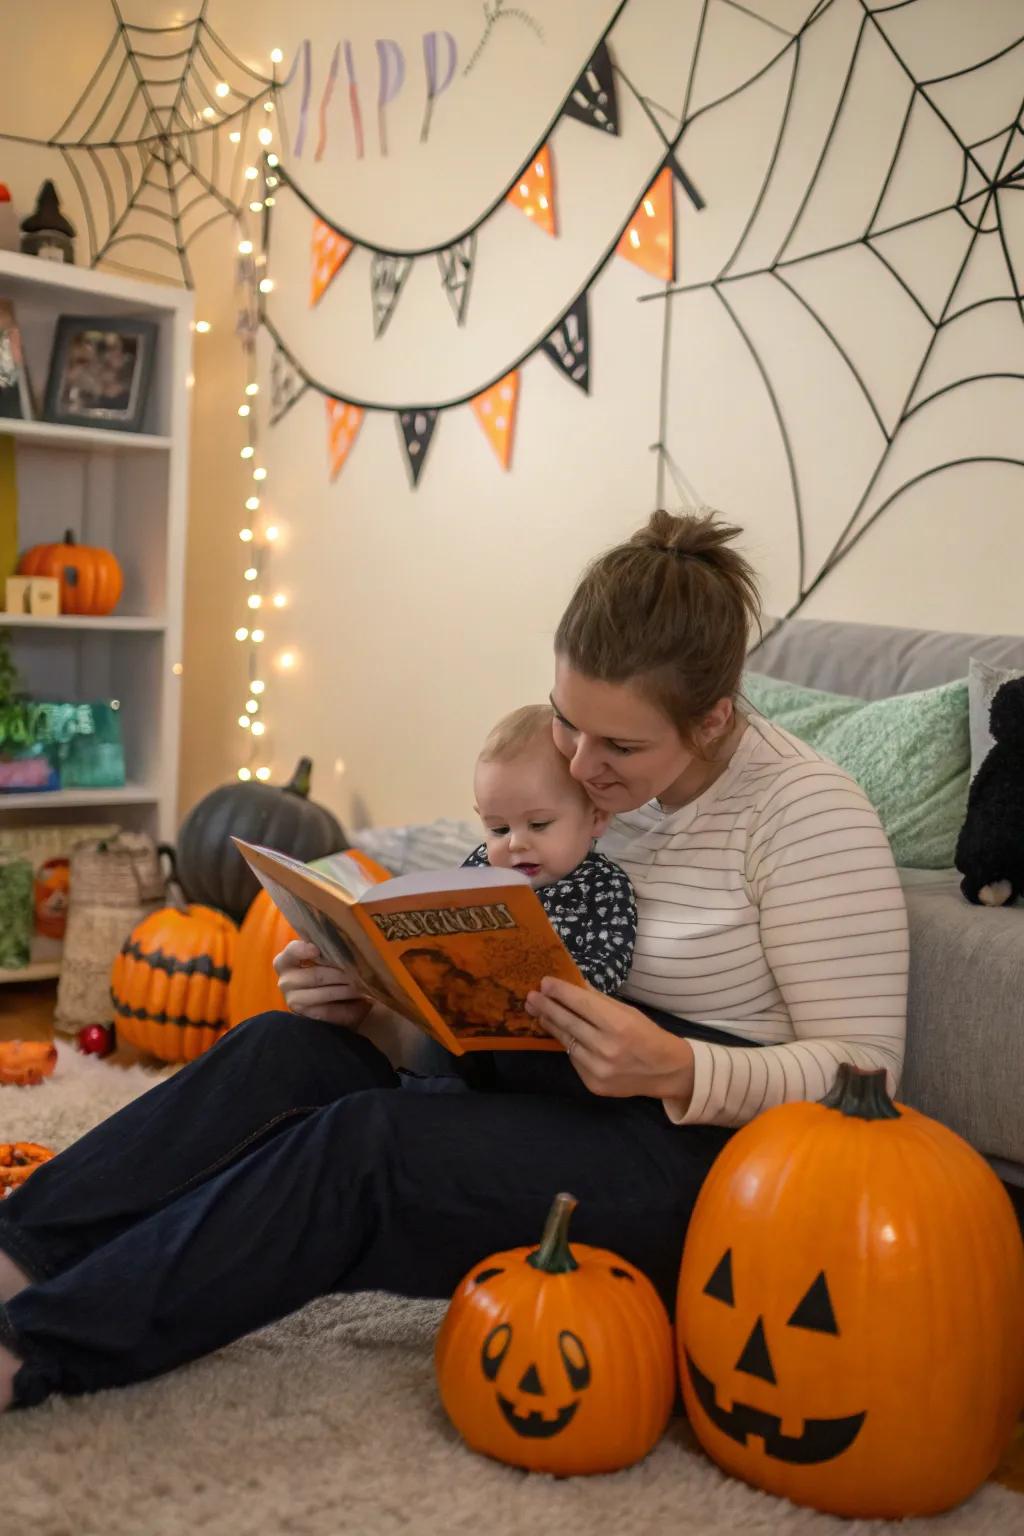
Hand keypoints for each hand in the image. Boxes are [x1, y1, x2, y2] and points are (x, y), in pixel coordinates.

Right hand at [273, 939, 373, 1028]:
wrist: (332, 999)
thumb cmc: (328, 970)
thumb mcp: (325, 957)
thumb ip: (327, 950)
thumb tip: (344, 946)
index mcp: (285, 961)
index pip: (292, 952)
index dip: (303, 950)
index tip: (317, 950)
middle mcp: (286, 981)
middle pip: (316, 975)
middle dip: (341, 973)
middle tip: (359, 971)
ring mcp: (294, 1001)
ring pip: (326, 993)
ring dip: (348, 989)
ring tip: (363, 984)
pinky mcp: (307, 1016)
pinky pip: (330, 1011)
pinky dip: (347, 1006)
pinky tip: (360, 1002)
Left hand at [526, 978, 694, 1103]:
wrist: (666, 1071)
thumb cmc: (647, 1035)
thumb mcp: (628, 1012)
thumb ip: (599, 1001)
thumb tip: (572, 984)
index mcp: (619, 1025)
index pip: (582, 1004)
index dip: (561, 992)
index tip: (544, 982)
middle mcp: (607, 1048)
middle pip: (568, 1023)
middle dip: (547, 1007)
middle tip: (531, 996)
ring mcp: (598, 1069)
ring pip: (566, 1042)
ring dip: (551, 1025)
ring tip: (538, 1012)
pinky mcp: (593, 1084)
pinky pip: (574, 1059)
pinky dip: (568, 1045)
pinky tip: (561, 1033)